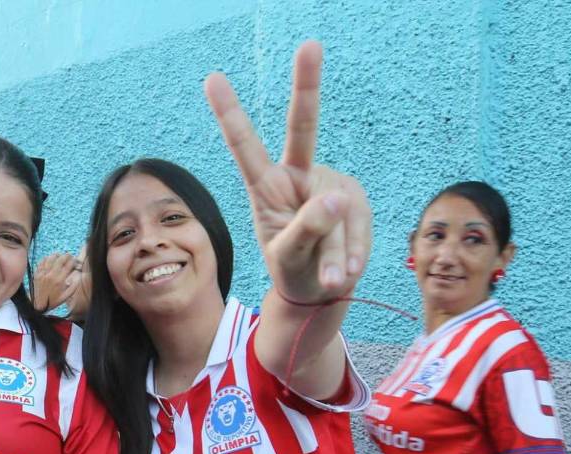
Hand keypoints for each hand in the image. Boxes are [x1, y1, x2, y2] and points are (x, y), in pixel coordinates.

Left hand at [32, 252, 79, 311]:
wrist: (38, 305)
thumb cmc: (53, 301)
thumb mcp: (66, 296)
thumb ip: (74, 286)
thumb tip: (78, 276)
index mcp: (60, 280)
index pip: (69, 265)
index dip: (73, 261)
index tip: (75, 261)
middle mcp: (51, 275)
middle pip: (60, 259)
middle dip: (67, 256)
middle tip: (69, 256)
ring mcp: (43, 273)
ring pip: (51, 258)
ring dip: (57, 255)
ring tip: (60, 255)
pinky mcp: (37, 273)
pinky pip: (42, 262)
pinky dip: (47, 258)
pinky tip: (50, 258)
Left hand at [204, 41, 370, 301]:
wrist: (321, 290)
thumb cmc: (294, 269)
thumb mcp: (289, 257)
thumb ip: (306, 231)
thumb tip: (337, 198)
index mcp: (266, 186)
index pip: (245, 147)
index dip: (230, 113)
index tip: (211, 78)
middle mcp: (298, 174)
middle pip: (303, 127)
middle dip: (307, 85)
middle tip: (309, 44)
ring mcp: (330, 182)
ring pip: (338, 213)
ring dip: (338, 254)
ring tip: (330, 279)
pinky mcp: (356, 198)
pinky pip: (359, 226)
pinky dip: (354, 255)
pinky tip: (345, 271)